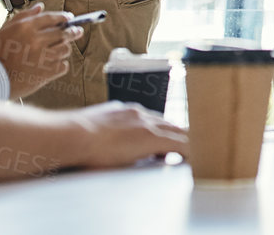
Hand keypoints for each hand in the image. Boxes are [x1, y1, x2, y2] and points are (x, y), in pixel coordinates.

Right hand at [0, 1, 79, 99]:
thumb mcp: (6, 29)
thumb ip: (24, 16)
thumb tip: (40, 6)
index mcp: (26, 27)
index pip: (51, 18)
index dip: (63, 17)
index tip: (69, 18)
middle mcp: (36, 40)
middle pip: (64, 33)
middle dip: (73, 31)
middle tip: (78, 31)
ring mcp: (43, 56)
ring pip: (65, 49)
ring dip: (64, 49)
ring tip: (59, 51)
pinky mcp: (46, 72)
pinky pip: (63, 66)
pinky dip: (60, 66)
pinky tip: (53, 65)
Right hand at [0, 100, 187, 181]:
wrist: (67, 135)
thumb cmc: (69, 138)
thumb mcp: (87, 132)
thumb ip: (98, 136)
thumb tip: (93, 146)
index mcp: (124, 112)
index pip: (153, 121)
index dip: (166, 131)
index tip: (174, 140)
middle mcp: (139, 114)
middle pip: (171, 124)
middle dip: (185, 135)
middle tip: (200, 144)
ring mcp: (146, 124)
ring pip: (180, 132)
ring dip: (191, 143)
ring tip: (205, 152)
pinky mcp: (150, 138)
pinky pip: (180, 145)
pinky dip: (192, 152)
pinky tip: (201, 160)